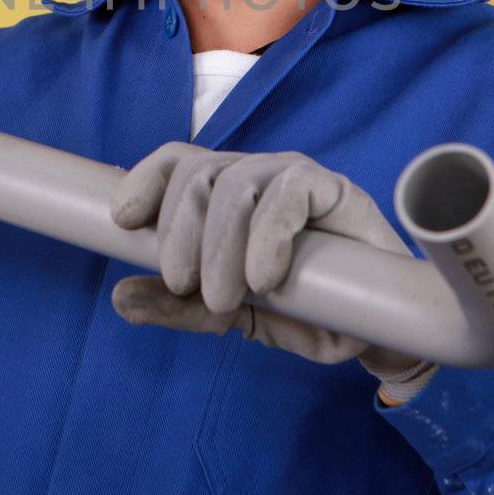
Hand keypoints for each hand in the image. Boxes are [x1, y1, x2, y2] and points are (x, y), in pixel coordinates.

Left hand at [109, 142, 436, 400]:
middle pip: (198, 172)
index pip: (176, 161)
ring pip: (237, 181)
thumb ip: (178, 307)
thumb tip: (120, 296)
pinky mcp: (333, 189)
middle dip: (179, 230)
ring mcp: (293, 177)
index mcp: (222, 194)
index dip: (144, 180)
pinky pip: (290, 193)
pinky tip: (263, 277)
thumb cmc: (300, 311)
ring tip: (224, 298)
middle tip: (184, 285)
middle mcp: (254, 175)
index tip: (122, 220)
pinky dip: (267, 235)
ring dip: (219, 243)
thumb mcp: (232, 314)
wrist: (374, 332)